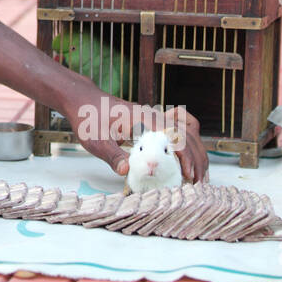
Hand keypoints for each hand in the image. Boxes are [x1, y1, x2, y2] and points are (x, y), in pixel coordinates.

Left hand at [57, 76, 208, 184]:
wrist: (83, 100)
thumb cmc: (88, 118)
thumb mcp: (96, 140)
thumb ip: (112, 155)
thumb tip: (126, 170)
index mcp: (143, 118)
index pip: (174, 135)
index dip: (185, 155)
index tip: (188, 174)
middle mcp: (153, 116)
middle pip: (187, 134)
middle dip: (196, 158)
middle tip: (198, 181)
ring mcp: (154, 117)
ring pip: (186, 131)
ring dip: (196, 152)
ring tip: (198, 175)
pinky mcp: (152, 122)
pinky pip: (178, 128)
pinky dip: (188, 142)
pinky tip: (188, 157)